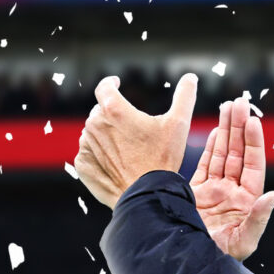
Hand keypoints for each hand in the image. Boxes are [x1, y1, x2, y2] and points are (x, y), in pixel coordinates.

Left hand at [75, 73, 197, 207]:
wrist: (147, 195)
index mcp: (114, 110)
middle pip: (100, 111)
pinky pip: (88, 152)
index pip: (104, 87)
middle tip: (130, 128)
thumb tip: (191, 78)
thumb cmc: (162, 159)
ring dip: (105, 135)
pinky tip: (115, 162)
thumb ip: (184, 96)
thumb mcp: (179, 124)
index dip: (110, 84)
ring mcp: (86, 145)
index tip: (116, 84)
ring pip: (93, 132)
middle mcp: (95, 125)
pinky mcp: (83, 164)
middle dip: (113, 115)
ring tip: (125, 149)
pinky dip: (98, 154)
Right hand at [190, 97, 273, 260]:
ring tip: (228, 107)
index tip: (253, 121)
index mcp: (246, 201)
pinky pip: (204, 165)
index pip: (253, 165)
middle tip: (239, 102)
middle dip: (238, 128)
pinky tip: (215, 130)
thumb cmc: (218, 260)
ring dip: (225, 131)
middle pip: (238, 154)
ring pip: (222, 155)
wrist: (187, 267)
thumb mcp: (243, 242)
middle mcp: (232, 193)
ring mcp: (213, 192)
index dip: (254, 142)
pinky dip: (210, 148)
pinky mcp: (195, 194)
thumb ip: (258, 218)